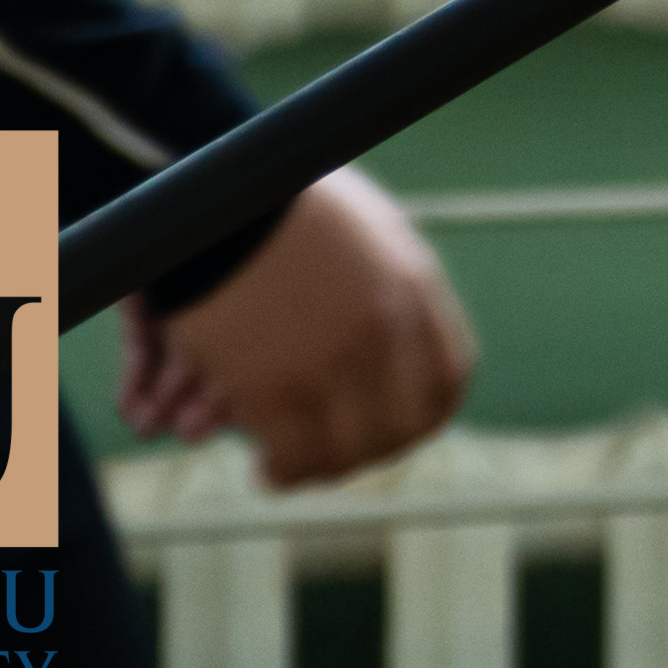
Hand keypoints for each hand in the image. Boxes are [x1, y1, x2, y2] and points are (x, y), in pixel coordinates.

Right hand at [114, 166, 475, 487]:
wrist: (220, 196)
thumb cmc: (283, 198)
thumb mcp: (364, 226)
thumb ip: (386, 278)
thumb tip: (400, 319)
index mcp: (413, 287)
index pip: (447, 381)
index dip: (421, 416)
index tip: (393, 428)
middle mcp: (386, 329)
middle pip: (402, 426)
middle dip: (370, 451)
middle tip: (337, 456)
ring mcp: (331, 360)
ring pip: (347, 451)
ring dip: (322, 469)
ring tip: (293, 467)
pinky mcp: (271, 383)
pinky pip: (291, 454)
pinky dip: (282, 471)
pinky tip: (267, 468)